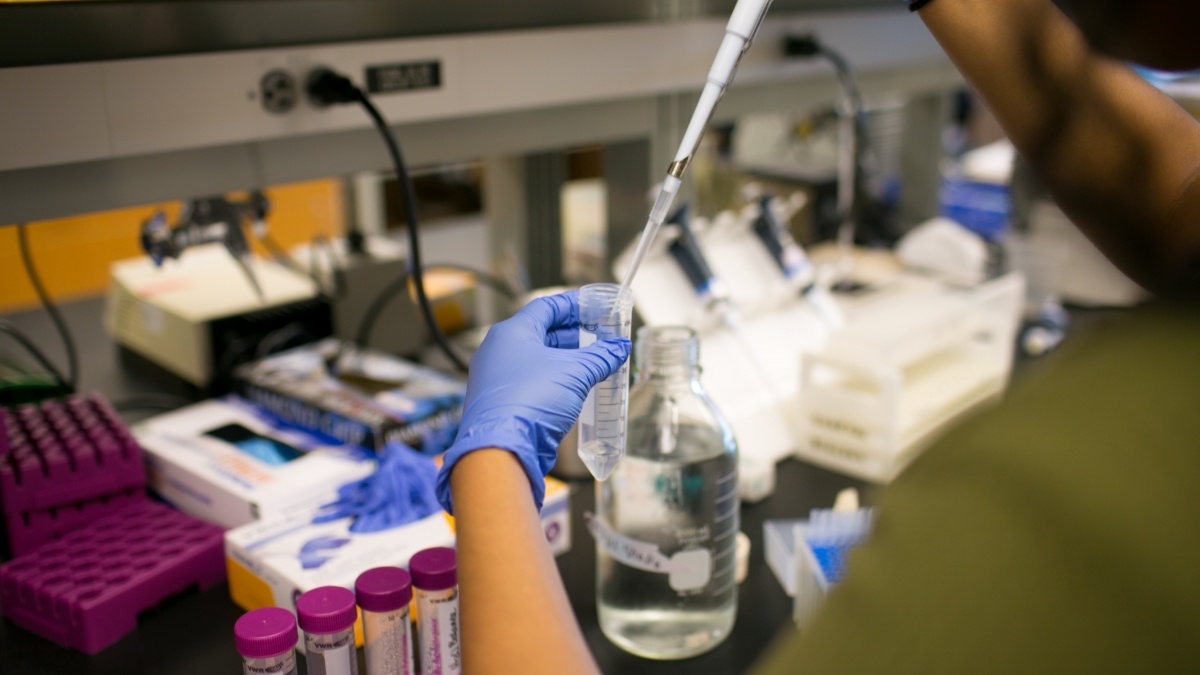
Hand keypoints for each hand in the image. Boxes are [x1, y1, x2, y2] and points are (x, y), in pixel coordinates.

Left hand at [435, 291, 630, 513]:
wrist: (500, 450)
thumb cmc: (530, 402)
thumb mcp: (575, 374)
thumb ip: (600, 357)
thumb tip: (619, 348)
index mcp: (511, 332)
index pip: (546, 307)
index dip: (573, 305)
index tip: (594, 306)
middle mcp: (498, 351)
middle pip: (540, 332)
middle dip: (573, 334)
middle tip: (599, 336)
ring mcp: (496, 378)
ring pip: (535, 359)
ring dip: (565, 359)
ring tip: (592, 362)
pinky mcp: (500, 403)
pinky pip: (529, 382)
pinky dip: (553, 379)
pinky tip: (573, 388)